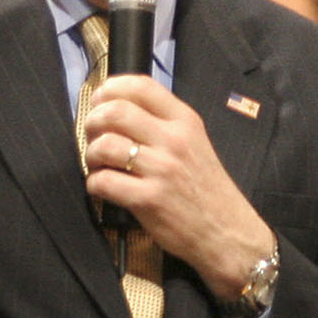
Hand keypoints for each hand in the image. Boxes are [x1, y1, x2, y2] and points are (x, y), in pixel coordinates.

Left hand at [80, 77, 277, 298]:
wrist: (226, 231)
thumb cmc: (206, 188)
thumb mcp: (195, 143)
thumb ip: (164, 124)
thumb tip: (118, 109)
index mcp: (185, 121)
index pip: (141, 86)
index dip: (111, 89)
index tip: (101, 102)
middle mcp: (174, 140)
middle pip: (115, 111)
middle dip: (93, 121)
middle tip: (93, 136)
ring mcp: (162, 170)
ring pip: (105, 145)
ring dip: (91, 155)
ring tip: (99, 164)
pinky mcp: (148, 199)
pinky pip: (103, 182)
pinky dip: (94, 184)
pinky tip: (104, 187)